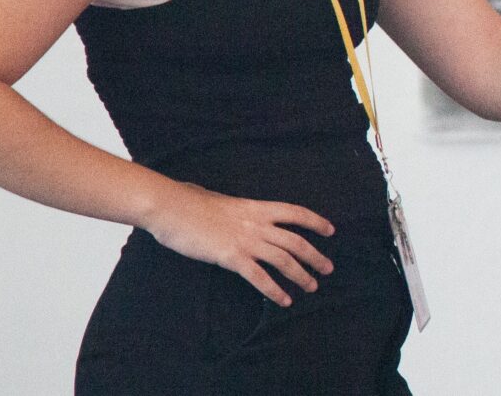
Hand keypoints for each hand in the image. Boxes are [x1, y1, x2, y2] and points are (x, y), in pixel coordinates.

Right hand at [139, 182, 335, 306]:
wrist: (170, 206)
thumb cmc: (186, 200)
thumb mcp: (217, 199)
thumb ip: (230, 208)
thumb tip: (226, 208)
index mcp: (255, 207)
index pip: (295, 213)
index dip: (315, 221)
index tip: (330, 230)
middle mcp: (256, 224)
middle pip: (296, 241)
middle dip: (315, 256)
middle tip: (328, 268)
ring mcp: (245, 240)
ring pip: (284, 260)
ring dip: (301, 275)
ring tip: (312, 287)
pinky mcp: (231, 257)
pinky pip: (259, 277)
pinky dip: (274, 291)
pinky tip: (284, 301)